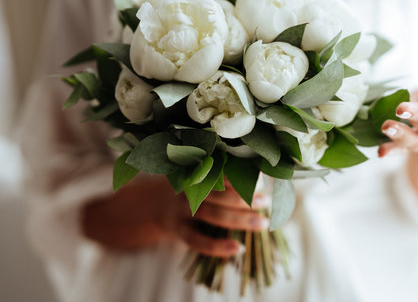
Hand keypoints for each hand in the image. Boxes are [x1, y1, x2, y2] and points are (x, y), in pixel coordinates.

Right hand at [83, 175, 268, 257]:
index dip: (242, 174)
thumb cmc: (190, 188)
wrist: (149, 204)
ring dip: (239, 219)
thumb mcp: (201, 174)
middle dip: (244, 197)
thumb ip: (227, 175)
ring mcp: (182, 208)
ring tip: (262, 224)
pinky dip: (217, 246)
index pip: (222, 170)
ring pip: (212, 214)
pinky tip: (237, 248)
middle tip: (267, 201)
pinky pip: (197, 239)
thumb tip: (262, 176)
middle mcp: (189, 186)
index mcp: (198, 169)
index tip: (262, 177)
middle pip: (219, 191)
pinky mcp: (177, 229)